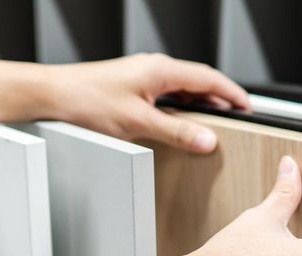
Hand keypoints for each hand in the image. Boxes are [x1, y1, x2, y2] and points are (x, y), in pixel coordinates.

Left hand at [0, 54, 248, 151]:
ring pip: (182, 86)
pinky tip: (181, 119)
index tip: (248, 107)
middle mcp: (153, 68)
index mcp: (160, 70)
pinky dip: (182, 104)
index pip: (209, 78)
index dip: (232, 93)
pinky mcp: (132, 84)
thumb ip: (176, 132)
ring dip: (201, 101)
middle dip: (220, 97)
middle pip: (198, 80)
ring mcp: (142, 75)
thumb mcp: (138, 123)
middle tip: (237, 115)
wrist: (53, 96)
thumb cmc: (87, 102)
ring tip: (214, 120)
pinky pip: (167, 92)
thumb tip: (206, 140)